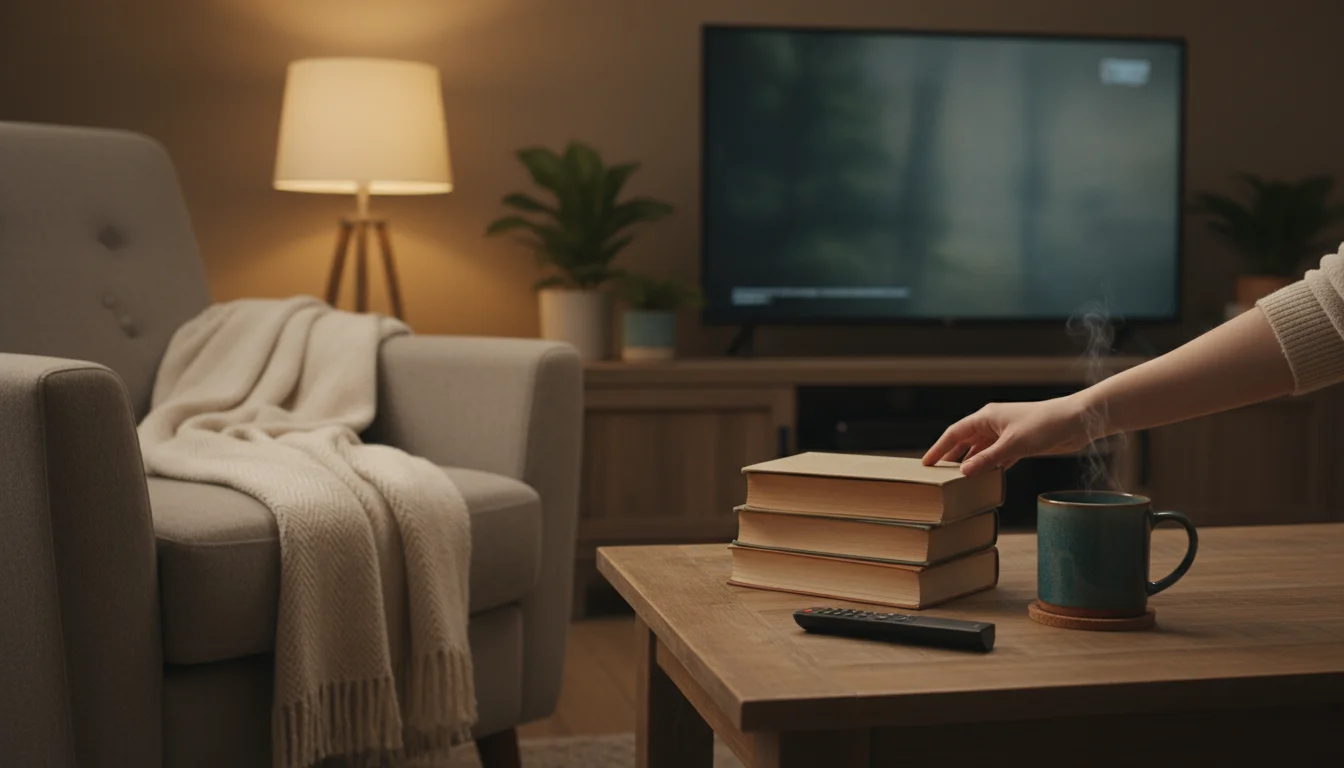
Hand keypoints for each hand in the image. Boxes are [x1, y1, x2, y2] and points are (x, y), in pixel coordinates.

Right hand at [922, 395, 1101, 476]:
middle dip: (952, 457)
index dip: (939, 448)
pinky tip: (986, 479)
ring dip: (972, 464)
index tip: (926, 463)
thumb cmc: (1044, 424)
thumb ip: (987, 459)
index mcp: (986, 417)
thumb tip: (964, 472)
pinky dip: (991, 467)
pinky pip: (998, 457)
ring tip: (959, 481)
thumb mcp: (1012, 444)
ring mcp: (1006, 435)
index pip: (955, 433)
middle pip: (966, 442)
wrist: (1075, 421)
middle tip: (938, 475)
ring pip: (982, 451)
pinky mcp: (1020, 444)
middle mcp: (993, 424)